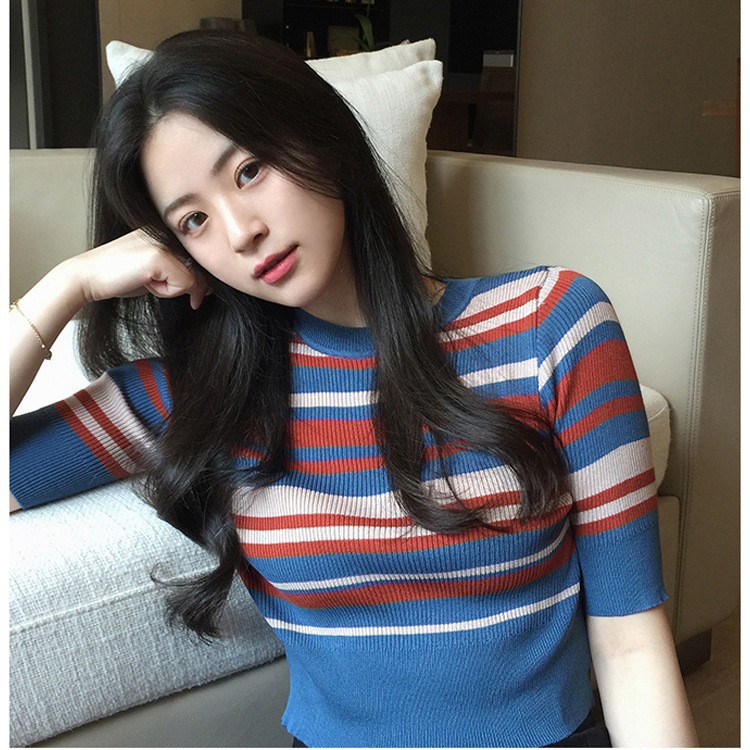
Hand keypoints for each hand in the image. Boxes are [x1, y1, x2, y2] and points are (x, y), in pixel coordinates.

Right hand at [69, 230, 210, 309]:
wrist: (88, 277)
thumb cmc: (121, 277)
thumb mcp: (157, 272)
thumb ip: (181, 272)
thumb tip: (209, 287)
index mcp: (167, 231)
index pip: (200, 257)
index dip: (200, 279)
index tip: (194, 294)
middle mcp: (167, 231)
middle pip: (201, 267)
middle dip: (192, 287)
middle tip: (167, 289)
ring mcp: (164, 242)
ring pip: (194, 277)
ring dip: (174, 289)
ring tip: (148, 281)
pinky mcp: (159, 256)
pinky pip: (183, 284)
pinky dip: (166, 291)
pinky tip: (145, 283)